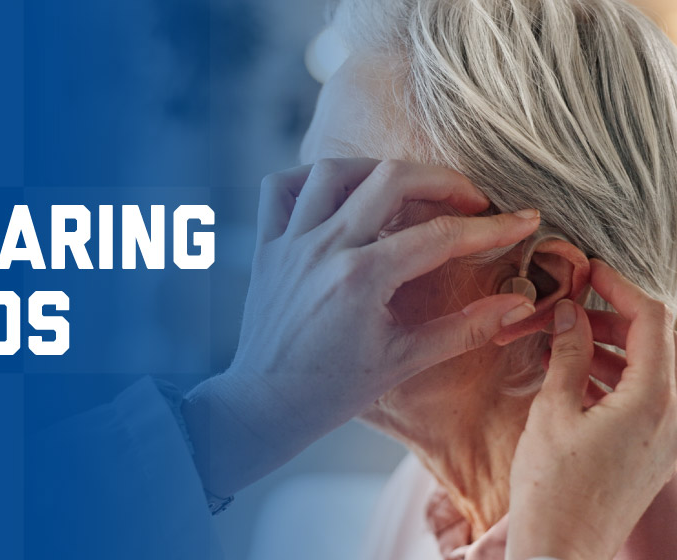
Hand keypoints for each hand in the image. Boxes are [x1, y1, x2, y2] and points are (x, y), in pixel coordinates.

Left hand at [183, 158, 541, 496]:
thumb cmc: (333, 390)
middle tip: (471, 199)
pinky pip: (278, 189)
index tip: (523, 220)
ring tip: (408, 188)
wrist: (267, 405)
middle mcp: (324, 248)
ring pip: (334, 170)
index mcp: (361, 278)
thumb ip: (463, 329)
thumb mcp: (403, 361)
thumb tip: (518, 303)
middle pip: (391, 179)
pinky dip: (309, 178)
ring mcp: (290, 242)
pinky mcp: (267, 246)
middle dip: (443, 180)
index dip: (491, 226)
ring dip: (378, 169)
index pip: (440, 236)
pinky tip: (338, 190)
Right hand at [507, 259, 676, 559]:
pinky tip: (570, 377)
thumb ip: (568, 354)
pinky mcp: (651, 451)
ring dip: (605, 349)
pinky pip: (639, 399)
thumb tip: (570, 312)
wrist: (562, 549)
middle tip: (566, 309)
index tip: (591, 271)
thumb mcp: (553, 411)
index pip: (652, 321)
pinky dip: (608, 379)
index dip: (621, 287)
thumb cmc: (554, 487)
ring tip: (560, 343)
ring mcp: (665, 437)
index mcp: (653, 401)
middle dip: (608, 318)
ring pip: (644, 372)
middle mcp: (672, 417)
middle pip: (651, 344)